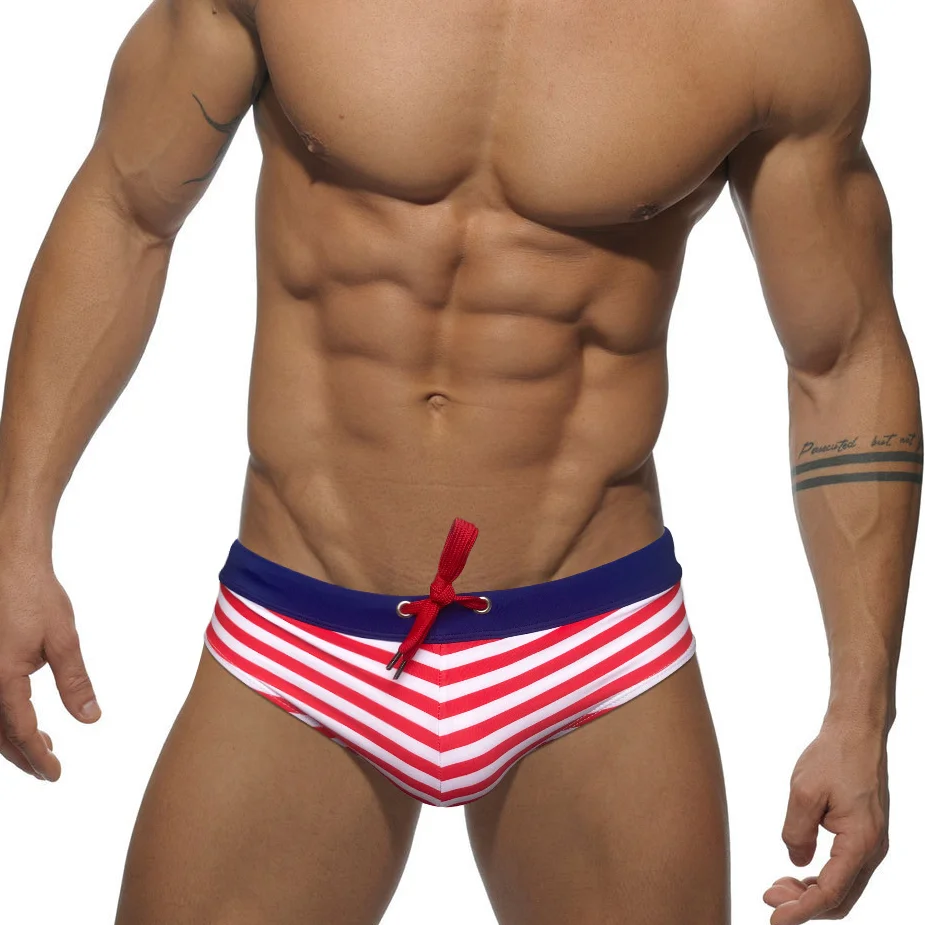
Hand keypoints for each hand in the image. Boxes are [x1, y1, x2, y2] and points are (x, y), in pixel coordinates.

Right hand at [0, 545, 100, 780]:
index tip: (56, 774)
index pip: (21, 733)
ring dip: (13, 739)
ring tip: (43, 746)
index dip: (39, 758)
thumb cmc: (36, 597)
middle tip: (50, 769)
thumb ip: (75, 682)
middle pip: (0, 735)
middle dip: (24, 756)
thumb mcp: (64, 640)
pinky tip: (22, 718)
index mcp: (2, 680)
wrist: (9, 564)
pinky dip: (4, 718)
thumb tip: (90, 719)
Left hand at [764, 716, 889, 922]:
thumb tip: (795, 863)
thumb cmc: (832, 757)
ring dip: (811, 894)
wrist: (856, 733)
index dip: (801, 911)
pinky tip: (796, 873)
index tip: (774, 919)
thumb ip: (796, 832)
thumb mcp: (804, 792)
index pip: (830, 893)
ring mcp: (870, 844)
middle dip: (803, 906)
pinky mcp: (863, 836)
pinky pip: (844, 870)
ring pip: (843, 887)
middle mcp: (872, 850)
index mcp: (860, 842)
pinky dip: (820, 878)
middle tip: (768, 899)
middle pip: (839, 898)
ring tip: (776, 888)